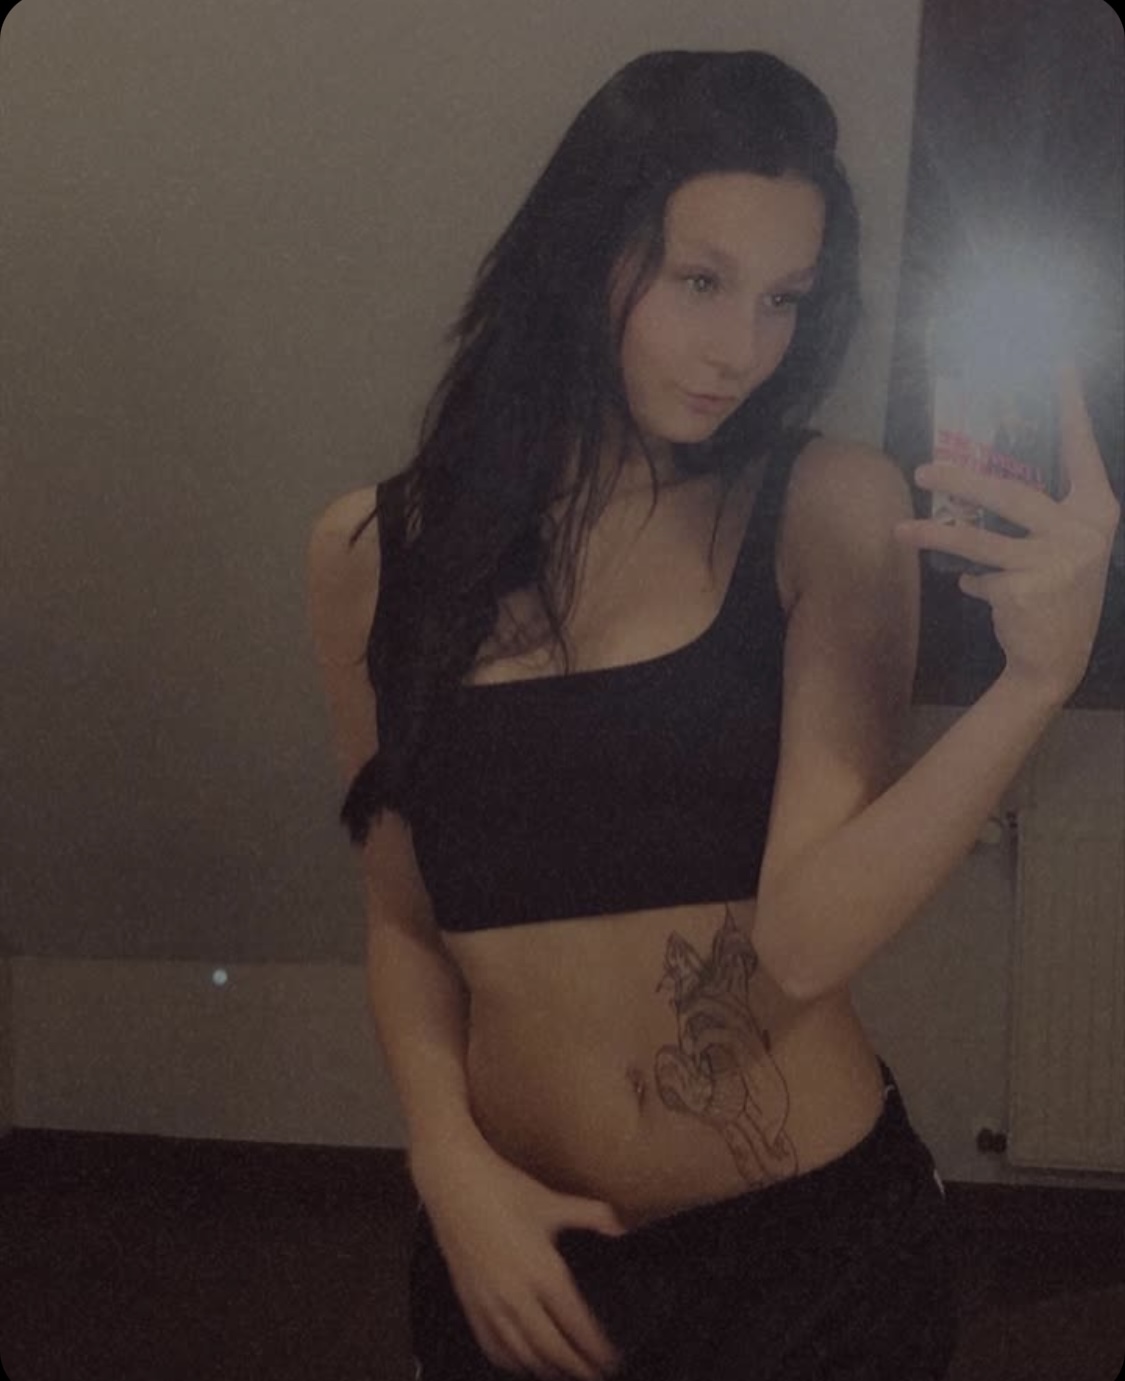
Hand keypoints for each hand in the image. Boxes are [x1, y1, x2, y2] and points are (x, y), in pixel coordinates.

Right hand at [411, 1135, 627, 1379]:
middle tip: (594, 1377)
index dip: (596, 1350)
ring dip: (547, 1371)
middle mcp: (518, 1296)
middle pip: (553, 1350)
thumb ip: (593, 1215)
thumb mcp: (553, 1200)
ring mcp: (491, 1304)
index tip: (611, 1362)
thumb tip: (622, 1227)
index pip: (576, 1326)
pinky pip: (492, 1347)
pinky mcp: (470, 1303)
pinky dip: (512, 1363)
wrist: (454, 1182)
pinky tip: (523, 1363)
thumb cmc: (505, 1189)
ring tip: (566, 1374)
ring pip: (523, 1355)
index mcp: (544, 1271)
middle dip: (577, 1368)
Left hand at [895, 366, 1120, 705]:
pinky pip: (978, 577)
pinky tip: (974, 589)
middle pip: (1010, 492)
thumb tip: (977, 483)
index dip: (1071, 409)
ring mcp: (1054, 561)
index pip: (1081, 451)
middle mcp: (1082, 532)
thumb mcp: (1063, 549)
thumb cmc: (1058, 594)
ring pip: (978, 538)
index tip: (1060, 366)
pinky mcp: (1023, 589)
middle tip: (922, 470)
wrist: (1056, 661)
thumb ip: (1036, 518)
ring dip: (934, 534)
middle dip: (961, 480)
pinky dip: (970, 582)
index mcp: (1097, 512)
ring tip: (900, 529)